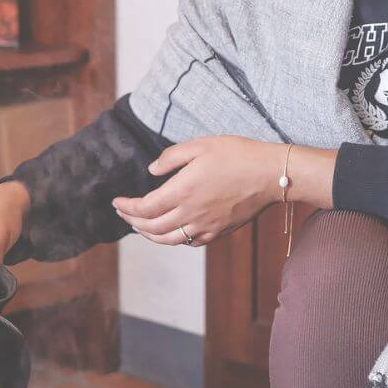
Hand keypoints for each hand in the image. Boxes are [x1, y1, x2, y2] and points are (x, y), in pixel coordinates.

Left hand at [112, 137, 282, 245]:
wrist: (271, 175)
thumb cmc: (238, 155)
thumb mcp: (200, 145)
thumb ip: (171, 158)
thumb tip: (152, 171)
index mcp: (182, 191)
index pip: (144, 207)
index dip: (126, 207)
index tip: (116, 202)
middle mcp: (191, 213)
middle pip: (151, 227)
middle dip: (132, 221)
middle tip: (123, 213)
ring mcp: (205, 226)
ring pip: (168, 240)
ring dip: (149, 235)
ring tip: (140, 227)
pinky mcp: (218, 231)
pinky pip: (189, 242)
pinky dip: (173, 240)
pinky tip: (169, 232)